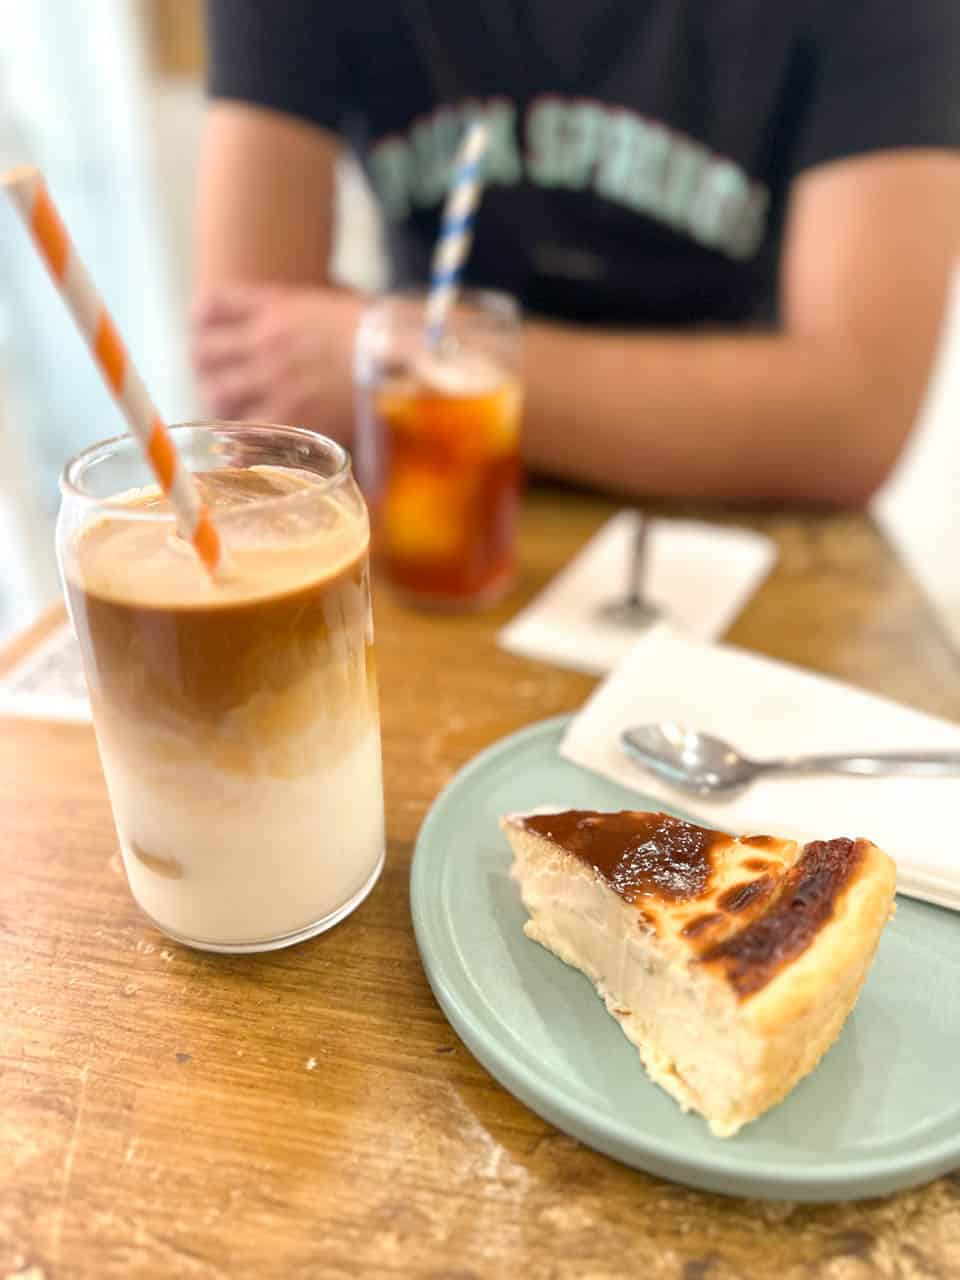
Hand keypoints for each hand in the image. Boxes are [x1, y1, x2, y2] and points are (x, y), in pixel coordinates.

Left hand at [191, 284, 364, 439]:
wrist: (407, 356)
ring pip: (216, 393)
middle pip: (202, 353)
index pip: (209, 307)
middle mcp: (266, 342)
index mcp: (276, 309)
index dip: (202, 325)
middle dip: (208, 370)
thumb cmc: (381, 335)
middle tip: (222, 381)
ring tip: (239, 414)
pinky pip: (243, 432)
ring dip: (222, 405)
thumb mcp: (332, 307)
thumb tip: (285, 328)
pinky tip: (247, 447)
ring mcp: (274, 380)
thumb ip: (298, 315)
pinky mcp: (289, 417)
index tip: (209, 336)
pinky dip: (239, 442)